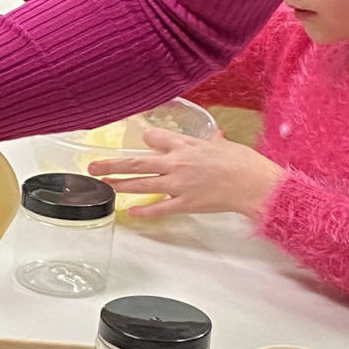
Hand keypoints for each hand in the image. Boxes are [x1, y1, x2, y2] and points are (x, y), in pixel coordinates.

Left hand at [88, 129, 285, 219]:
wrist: (256, 184)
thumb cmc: (244, 163)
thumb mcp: (225, 145)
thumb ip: (213, 142)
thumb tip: (214, 137)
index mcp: (186, 145)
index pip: (155, 137)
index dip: (146, 138)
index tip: (140, 140)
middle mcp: (177, 163)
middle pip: (137, 162)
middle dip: (112, 164)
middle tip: (92, 166)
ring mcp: (179, 184)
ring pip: (142, 184)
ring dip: (120, 185)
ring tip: (103, 185)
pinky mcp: (185, 203)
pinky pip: (159, 208)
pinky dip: (143, 211)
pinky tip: (130, 211)